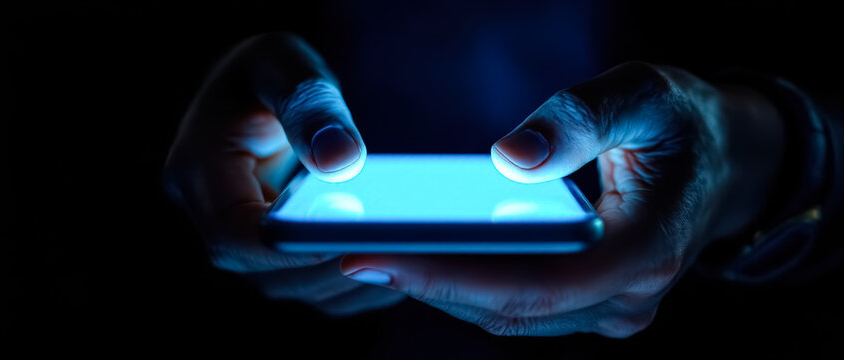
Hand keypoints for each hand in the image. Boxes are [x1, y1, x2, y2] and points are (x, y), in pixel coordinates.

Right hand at [164, 33, 404, 315]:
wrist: (264, 87)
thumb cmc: (272, 69)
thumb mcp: (286, 65)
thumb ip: (310, 107)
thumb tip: (340, 161)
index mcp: (198, 169)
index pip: (233, 233)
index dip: (289, 248)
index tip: (349, 238)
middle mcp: (211, 214)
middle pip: (263, 272)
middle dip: (326, 266)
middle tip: (393, 248)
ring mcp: (240, 236)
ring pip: (287, 285)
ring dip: (343, 277)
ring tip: (404, 253)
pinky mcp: (270, 249)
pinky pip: (306, 280)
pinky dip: (351, 277)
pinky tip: (400, 258)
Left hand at [339, 62, 784, 335]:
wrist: (726, 163)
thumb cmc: (683, 125)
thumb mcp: (643, 96)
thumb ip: (582, 120)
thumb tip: (509, 159)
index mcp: (645, 248)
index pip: (535, 283)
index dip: (450, 276)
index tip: (378, 256)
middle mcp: (629, 297)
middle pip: (511, 309)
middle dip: (427, 284)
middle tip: (349, 252)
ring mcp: (612, 309)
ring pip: (510, 317)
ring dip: (441, 289)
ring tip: (373, 254)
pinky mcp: (593, 304)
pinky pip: (520, 308)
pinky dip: (469, 287)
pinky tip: (425, 257)